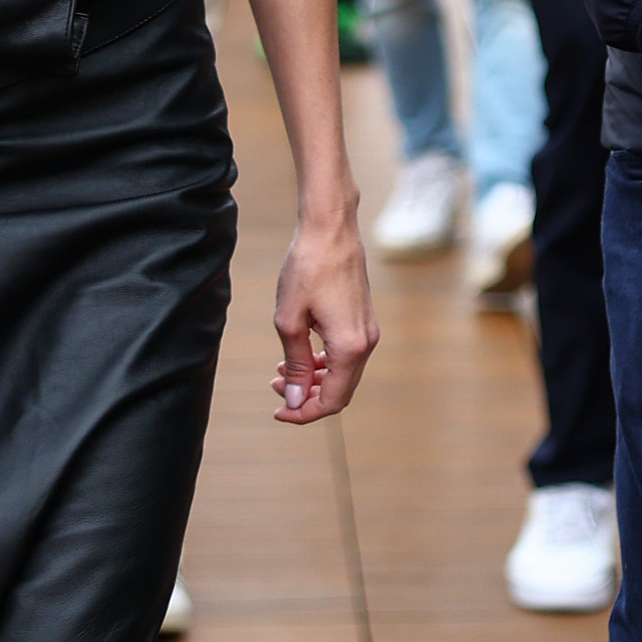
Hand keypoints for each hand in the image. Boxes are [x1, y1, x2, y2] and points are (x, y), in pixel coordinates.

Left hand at [269, 200, 377, 422]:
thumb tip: (293, 399)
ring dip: (312, 379)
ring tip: (280, 371)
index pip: (331, 400)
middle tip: (274, 388)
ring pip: (342, 374)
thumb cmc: (308, 268)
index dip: (303, 412)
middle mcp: (366, 344)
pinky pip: (345, 356)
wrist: (330, 229)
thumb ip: (293, 364)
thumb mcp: (289, 320)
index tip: (278, 410)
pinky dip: (322, 363)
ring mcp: (368, 332)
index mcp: (350, 347)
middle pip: (339, 391)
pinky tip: (299, 353)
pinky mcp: (363, 321)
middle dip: (306, 396)